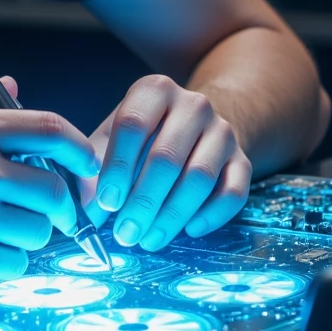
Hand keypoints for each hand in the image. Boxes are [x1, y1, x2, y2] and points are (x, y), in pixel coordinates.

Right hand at [0, 81, 97, 281]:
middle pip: (53, 191)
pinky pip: (12, 265)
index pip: (51, 129)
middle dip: (59, 207)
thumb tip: (15, 86)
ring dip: (30, 236)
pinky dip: (7, 262)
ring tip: (5, 230)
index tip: (88, 166)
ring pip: (37, 232)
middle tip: (51, 214)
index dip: (81, 150)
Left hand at [82, 76, 251, 251]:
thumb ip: (94, 168)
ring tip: (148, 240)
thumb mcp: (114, 138)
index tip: (106, 202)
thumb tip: (87, 210)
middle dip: (143, 202)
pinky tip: (189, 231)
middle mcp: (193, 105)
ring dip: (171, 216)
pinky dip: (211, 216)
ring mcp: (223, 131)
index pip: (133, 124)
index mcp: (155, 90)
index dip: (117, 166)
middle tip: (125, 234)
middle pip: (166, 157)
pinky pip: (233, 193)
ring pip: (199, 178)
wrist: (196, 128)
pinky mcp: (243, 160)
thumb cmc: (143, 136)